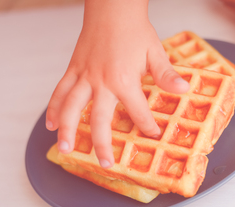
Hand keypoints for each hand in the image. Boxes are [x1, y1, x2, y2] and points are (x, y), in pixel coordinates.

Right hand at [46, 0, 188, 167]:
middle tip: (105, 164)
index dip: (147, 126)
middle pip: (98, 120)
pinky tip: (49, 123)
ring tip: (65, 149)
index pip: (138, 112)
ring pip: (70, 108)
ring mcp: (84, 76)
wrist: (112, 8)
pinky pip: (59, 91)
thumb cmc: (134, 30)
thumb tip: (185, 90)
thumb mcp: (155, 52)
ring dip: (66, 130)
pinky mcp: (73, 69)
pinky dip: (53, 108)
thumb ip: (167, 75)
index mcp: (124, 81)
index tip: (153, 135)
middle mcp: (101, 82)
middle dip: (102, 144)